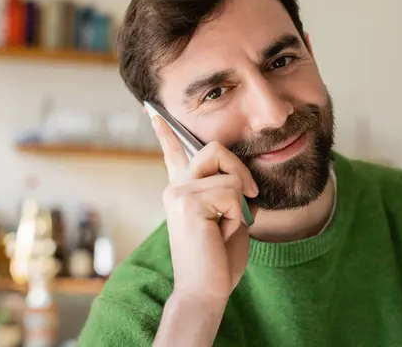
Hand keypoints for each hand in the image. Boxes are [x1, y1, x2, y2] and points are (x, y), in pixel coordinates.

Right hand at [152, 116, 258, 304]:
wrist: (206, 291)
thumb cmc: (219, 258)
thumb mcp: (227, 218)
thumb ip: (226, 192)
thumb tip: (239, 177)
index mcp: (183, 190)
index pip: (174, 152)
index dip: (166, 130)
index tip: (151, 110)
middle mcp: (176, 187)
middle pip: (214, 148)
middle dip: (240, 170)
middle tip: (249, 197)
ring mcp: (178, 193)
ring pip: (227, 172)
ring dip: (239, 201)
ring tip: (226, 226)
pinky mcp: (187, 202)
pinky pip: (230, 192)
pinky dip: (237, 215)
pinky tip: (221, 233)